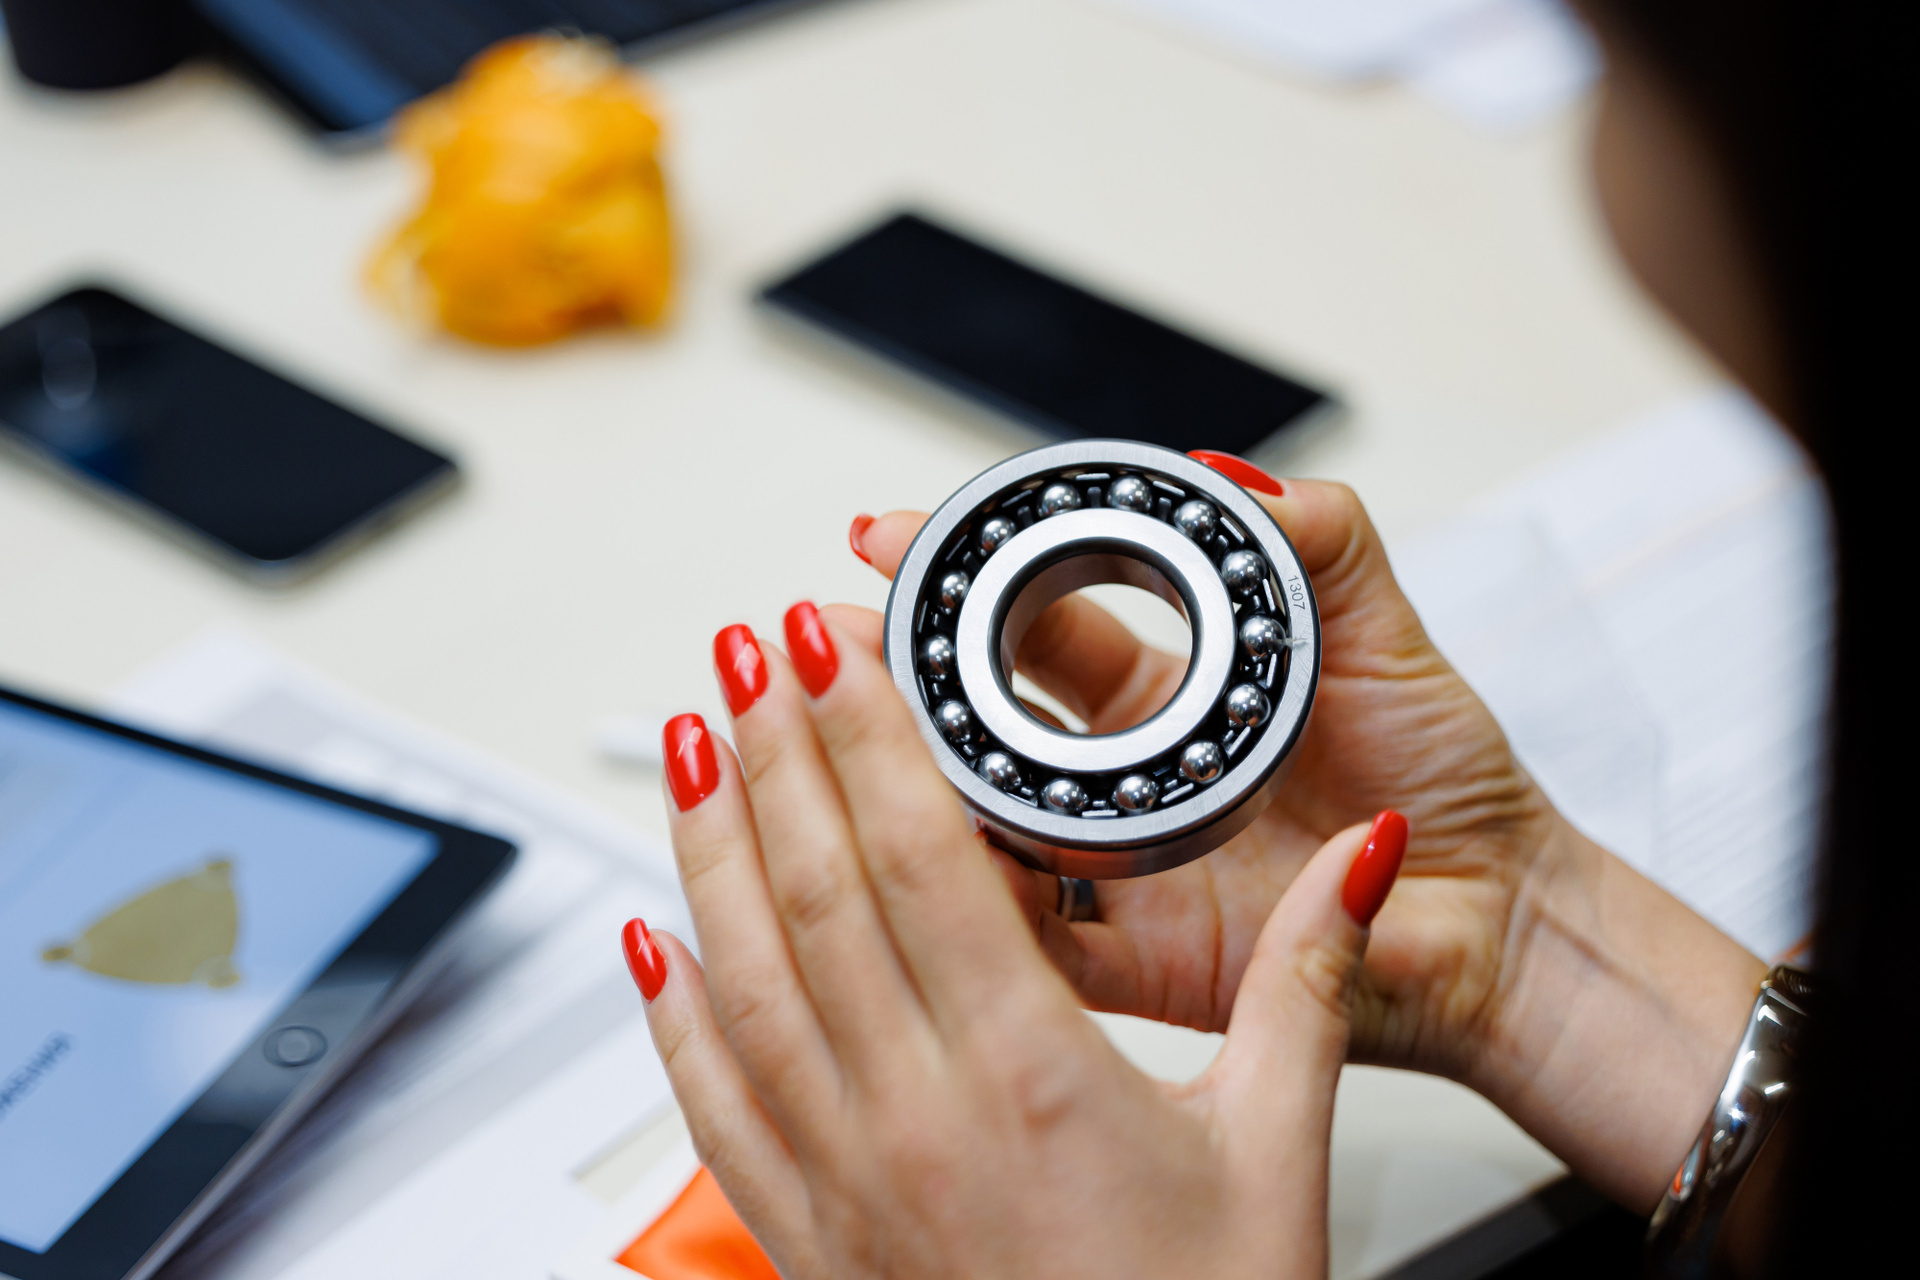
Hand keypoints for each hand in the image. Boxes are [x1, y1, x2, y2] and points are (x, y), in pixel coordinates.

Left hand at [632, 604, 1408, 1277]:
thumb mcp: (1281, 1156)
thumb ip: (1310, 988)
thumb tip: (1360, 867)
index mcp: (1029, 1079)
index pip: (919, 858)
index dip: (867, 732)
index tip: (832, 642)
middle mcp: (911, 1118)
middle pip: (814, 890)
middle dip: (775, 748)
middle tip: (751, 645)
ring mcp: (841, 1179)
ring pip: (742, 974)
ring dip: (708, 846)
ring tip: (689, 742)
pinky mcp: (806, 1236)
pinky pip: (710, 1103)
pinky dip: (672, 1009)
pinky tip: (654, 937)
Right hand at [852, 472, 1764, 1209]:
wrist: (1504, 920)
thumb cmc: (1448, 782)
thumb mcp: (1383, 632)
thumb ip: (1318, 540)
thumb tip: (1227, 470)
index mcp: (1160, 698)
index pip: (1029, 622)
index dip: (958, 581)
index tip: (885, 540)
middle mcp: (1118, 782)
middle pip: (977, 720)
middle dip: (894, 673)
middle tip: (826, 635)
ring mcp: (1117, 874)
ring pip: (980, 828)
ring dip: (905, 784)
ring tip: (845, 732)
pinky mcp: (1139, 966)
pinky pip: (1036, 946)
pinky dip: (975, 914)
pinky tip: (916, 868)